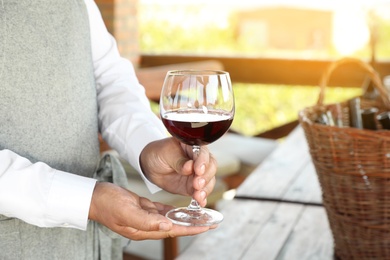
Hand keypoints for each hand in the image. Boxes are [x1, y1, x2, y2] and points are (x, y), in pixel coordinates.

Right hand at [89, 182, 213, 239]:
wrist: (94, 196)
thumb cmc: (107, 204)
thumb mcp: (127, 212)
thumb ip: (147, 221)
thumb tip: (168, 226)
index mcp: (144, 229)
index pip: (173, 230)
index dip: (191, 228)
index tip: (207, 226)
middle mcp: (147, 226)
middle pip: (176, 226)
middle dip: (194, 224)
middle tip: (211, 221)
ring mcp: (146, 218)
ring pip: (172, 219)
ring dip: (186, 218)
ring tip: (202, 216)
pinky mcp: (144, 209)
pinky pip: (164, 211)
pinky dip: (174, 211)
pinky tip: (184, 210)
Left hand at [140, 137, 217, 206]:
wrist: (150, 166)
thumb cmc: (158, 154)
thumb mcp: (165, 154)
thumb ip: (178, 161)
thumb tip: (189, 167)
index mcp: (193, 146)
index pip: (203, 152)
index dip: (202, 161)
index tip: (198, 170)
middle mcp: (199, 159)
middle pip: (210, 167)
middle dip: (205, 177)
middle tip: (197, 184)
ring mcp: (198, 174)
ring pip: (209, 180)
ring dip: (205, 189)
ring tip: (198, 196)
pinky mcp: (194, 186)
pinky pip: (202, 192)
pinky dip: (202, 198)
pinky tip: (200, 202)